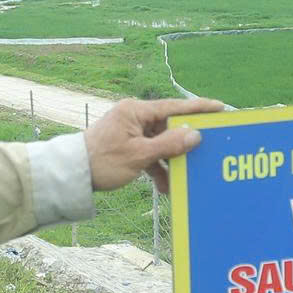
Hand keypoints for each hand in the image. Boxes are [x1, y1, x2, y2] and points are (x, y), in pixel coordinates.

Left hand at [84, 96, 224, 193]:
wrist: (73, 175)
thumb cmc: (102, 161)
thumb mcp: (139, 155)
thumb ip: (169, 145)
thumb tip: (195, 135)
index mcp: (136, 111)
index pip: (174, 107)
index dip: (198, 108)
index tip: (219, 107)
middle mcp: (134, 117)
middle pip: (169, 126)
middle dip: (185, 141)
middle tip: (208, 146)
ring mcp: (131, 132)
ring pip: (160, 143)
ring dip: (171, 161)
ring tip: (185, 175)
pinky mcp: (127, 146)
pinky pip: (149, 154)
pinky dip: (157, 168)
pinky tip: (166, 185)